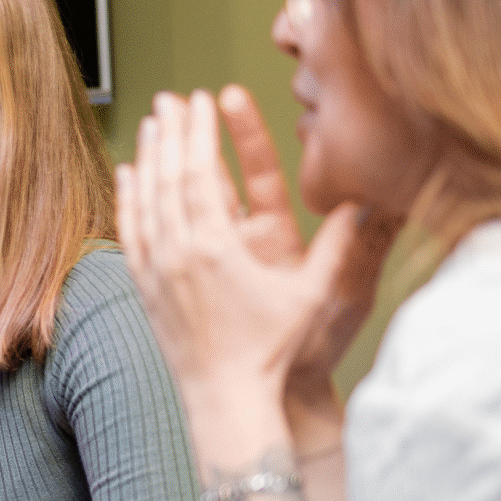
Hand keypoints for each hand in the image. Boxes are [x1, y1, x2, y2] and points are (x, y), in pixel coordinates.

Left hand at [116, 88, 367, 400]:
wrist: (228, 402)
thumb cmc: (276, 353)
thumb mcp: (318, 297)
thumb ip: (345, 247)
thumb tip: (373, 202)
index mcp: (218, 250)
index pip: (203, 174)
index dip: (201, 133)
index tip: (201, 100)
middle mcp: (179, 256)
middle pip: (168, 179)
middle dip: (170, 134)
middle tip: (171, 98)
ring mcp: (157, 274)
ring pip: (145, 202)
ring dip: (147, 159)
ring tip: (151, 125)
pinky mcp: (146, 291)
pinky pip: (131, 233)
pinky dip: (127, 199)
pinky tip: (128, 177)